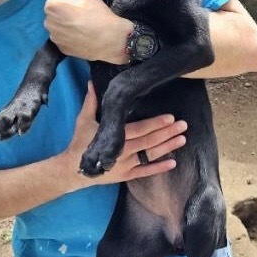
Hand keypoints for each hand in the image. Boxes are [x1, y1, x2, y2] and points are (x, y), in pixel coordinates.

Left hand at [44, 0, 131, 63]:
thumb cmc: (99, 15)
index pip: (51, 2)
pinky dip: (67, 38)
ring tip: (79, 28)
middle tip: (78, 17)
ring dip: (63, 27)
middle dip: (61, 15)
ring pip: (55, 28)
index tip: (76, 7)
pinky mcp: (61, 49)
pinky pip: (61, 40)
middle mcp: (49, 23)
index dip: (64, 3)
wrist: (110, 40)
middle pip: (52, 16)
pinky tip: (80, 37)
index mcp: (53, 6)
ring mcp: (55, 38)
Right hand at [62, 82, 186, 190]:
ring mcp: (126, 165)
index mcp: (114, 137)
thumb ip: (91, 101)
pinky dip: (159, 168)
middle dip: (167, 133)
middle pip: (149, 141)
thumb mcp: (83, 120)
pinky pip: (145, 172)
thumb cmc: (79, 143)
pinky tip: (173, 162)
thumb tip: (92, 81)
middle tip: (183, 125)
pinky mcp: (126, 175)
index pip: (139, 129)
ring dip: (167, 147)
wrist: (72, 170)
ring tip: (182, 139)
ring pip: (150, 155)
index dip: (155, 123)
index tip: (170, 118)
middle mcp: (123, 152)